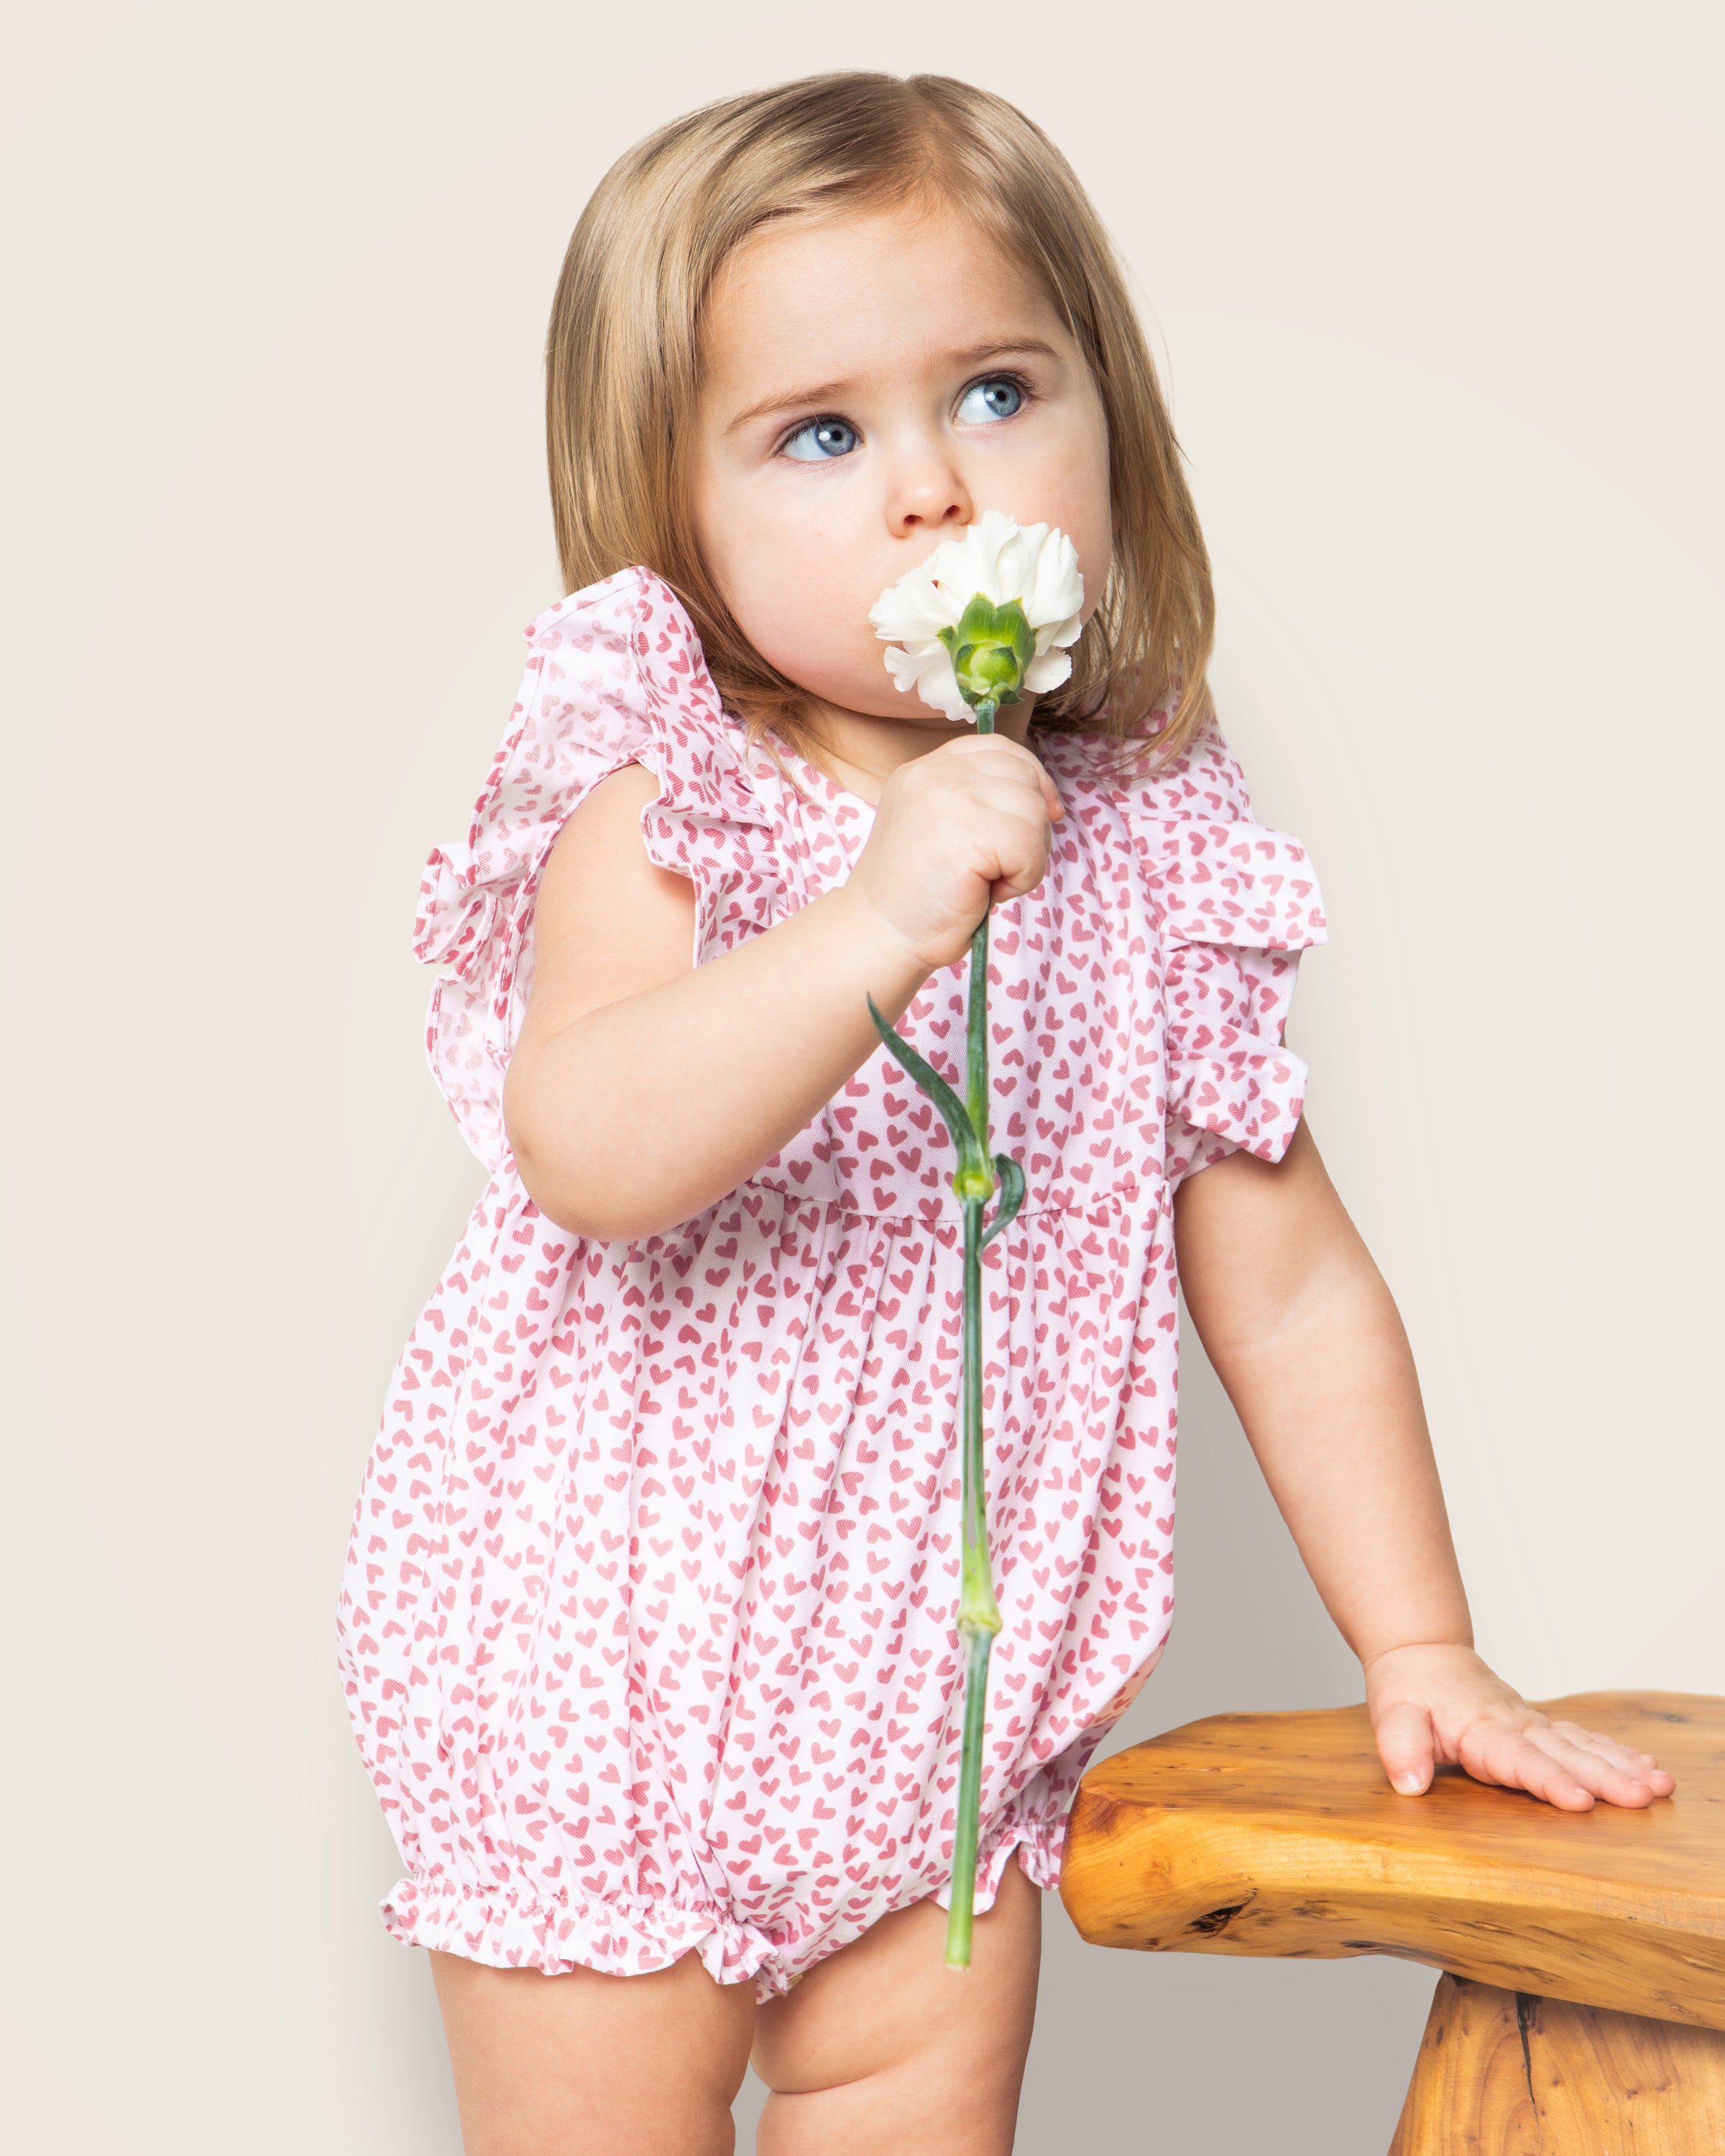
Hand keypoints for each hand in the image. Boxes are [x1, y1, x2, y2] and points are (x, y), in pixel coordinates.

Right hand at [846, 733, 1065, 973]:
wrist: (878, 937)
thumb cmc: (919, 897)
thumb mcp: (945, 828)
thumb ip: (979, 801)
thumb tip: (1049, 802)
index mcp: (925, 769)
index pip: (1000, 748)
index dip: (1030, 781)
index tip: (1039, 818)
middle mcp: (933, 773)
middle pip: (1023, 775)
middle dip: (1030, 824)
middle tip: (999, 866)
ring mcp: (946, 796)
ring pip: (1032, 810)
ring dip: (1027, 856)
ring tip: (988, 881)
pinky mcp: (965, 832)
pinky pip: (1029, 846)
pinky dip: (1024, 877)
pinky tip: (989, 893)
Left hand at [1363, 1643, 1676, 1811]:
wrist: (1423, 1654)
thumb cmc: (1409, 1689)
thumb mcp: (1392, 1714)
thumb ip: (1401, 1746)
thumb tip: (1409, 1784)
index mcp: (1482, 1730)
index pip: (1519, 1760)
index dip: (1550, 1780)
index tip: (1581, 1801)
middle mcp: (1515, 1726)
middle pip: (1565, 1754)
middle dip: (1606, 1777)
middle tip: (1643, 1797)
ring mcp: (1531, 1725)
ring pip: (1582, 1746)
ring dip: (1621, 1766)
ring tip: (1659, 1785)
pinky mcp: (1539, 1727)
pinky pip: (1581, 1739)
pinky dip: (1615, 1753)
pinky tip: (1645, 1768)